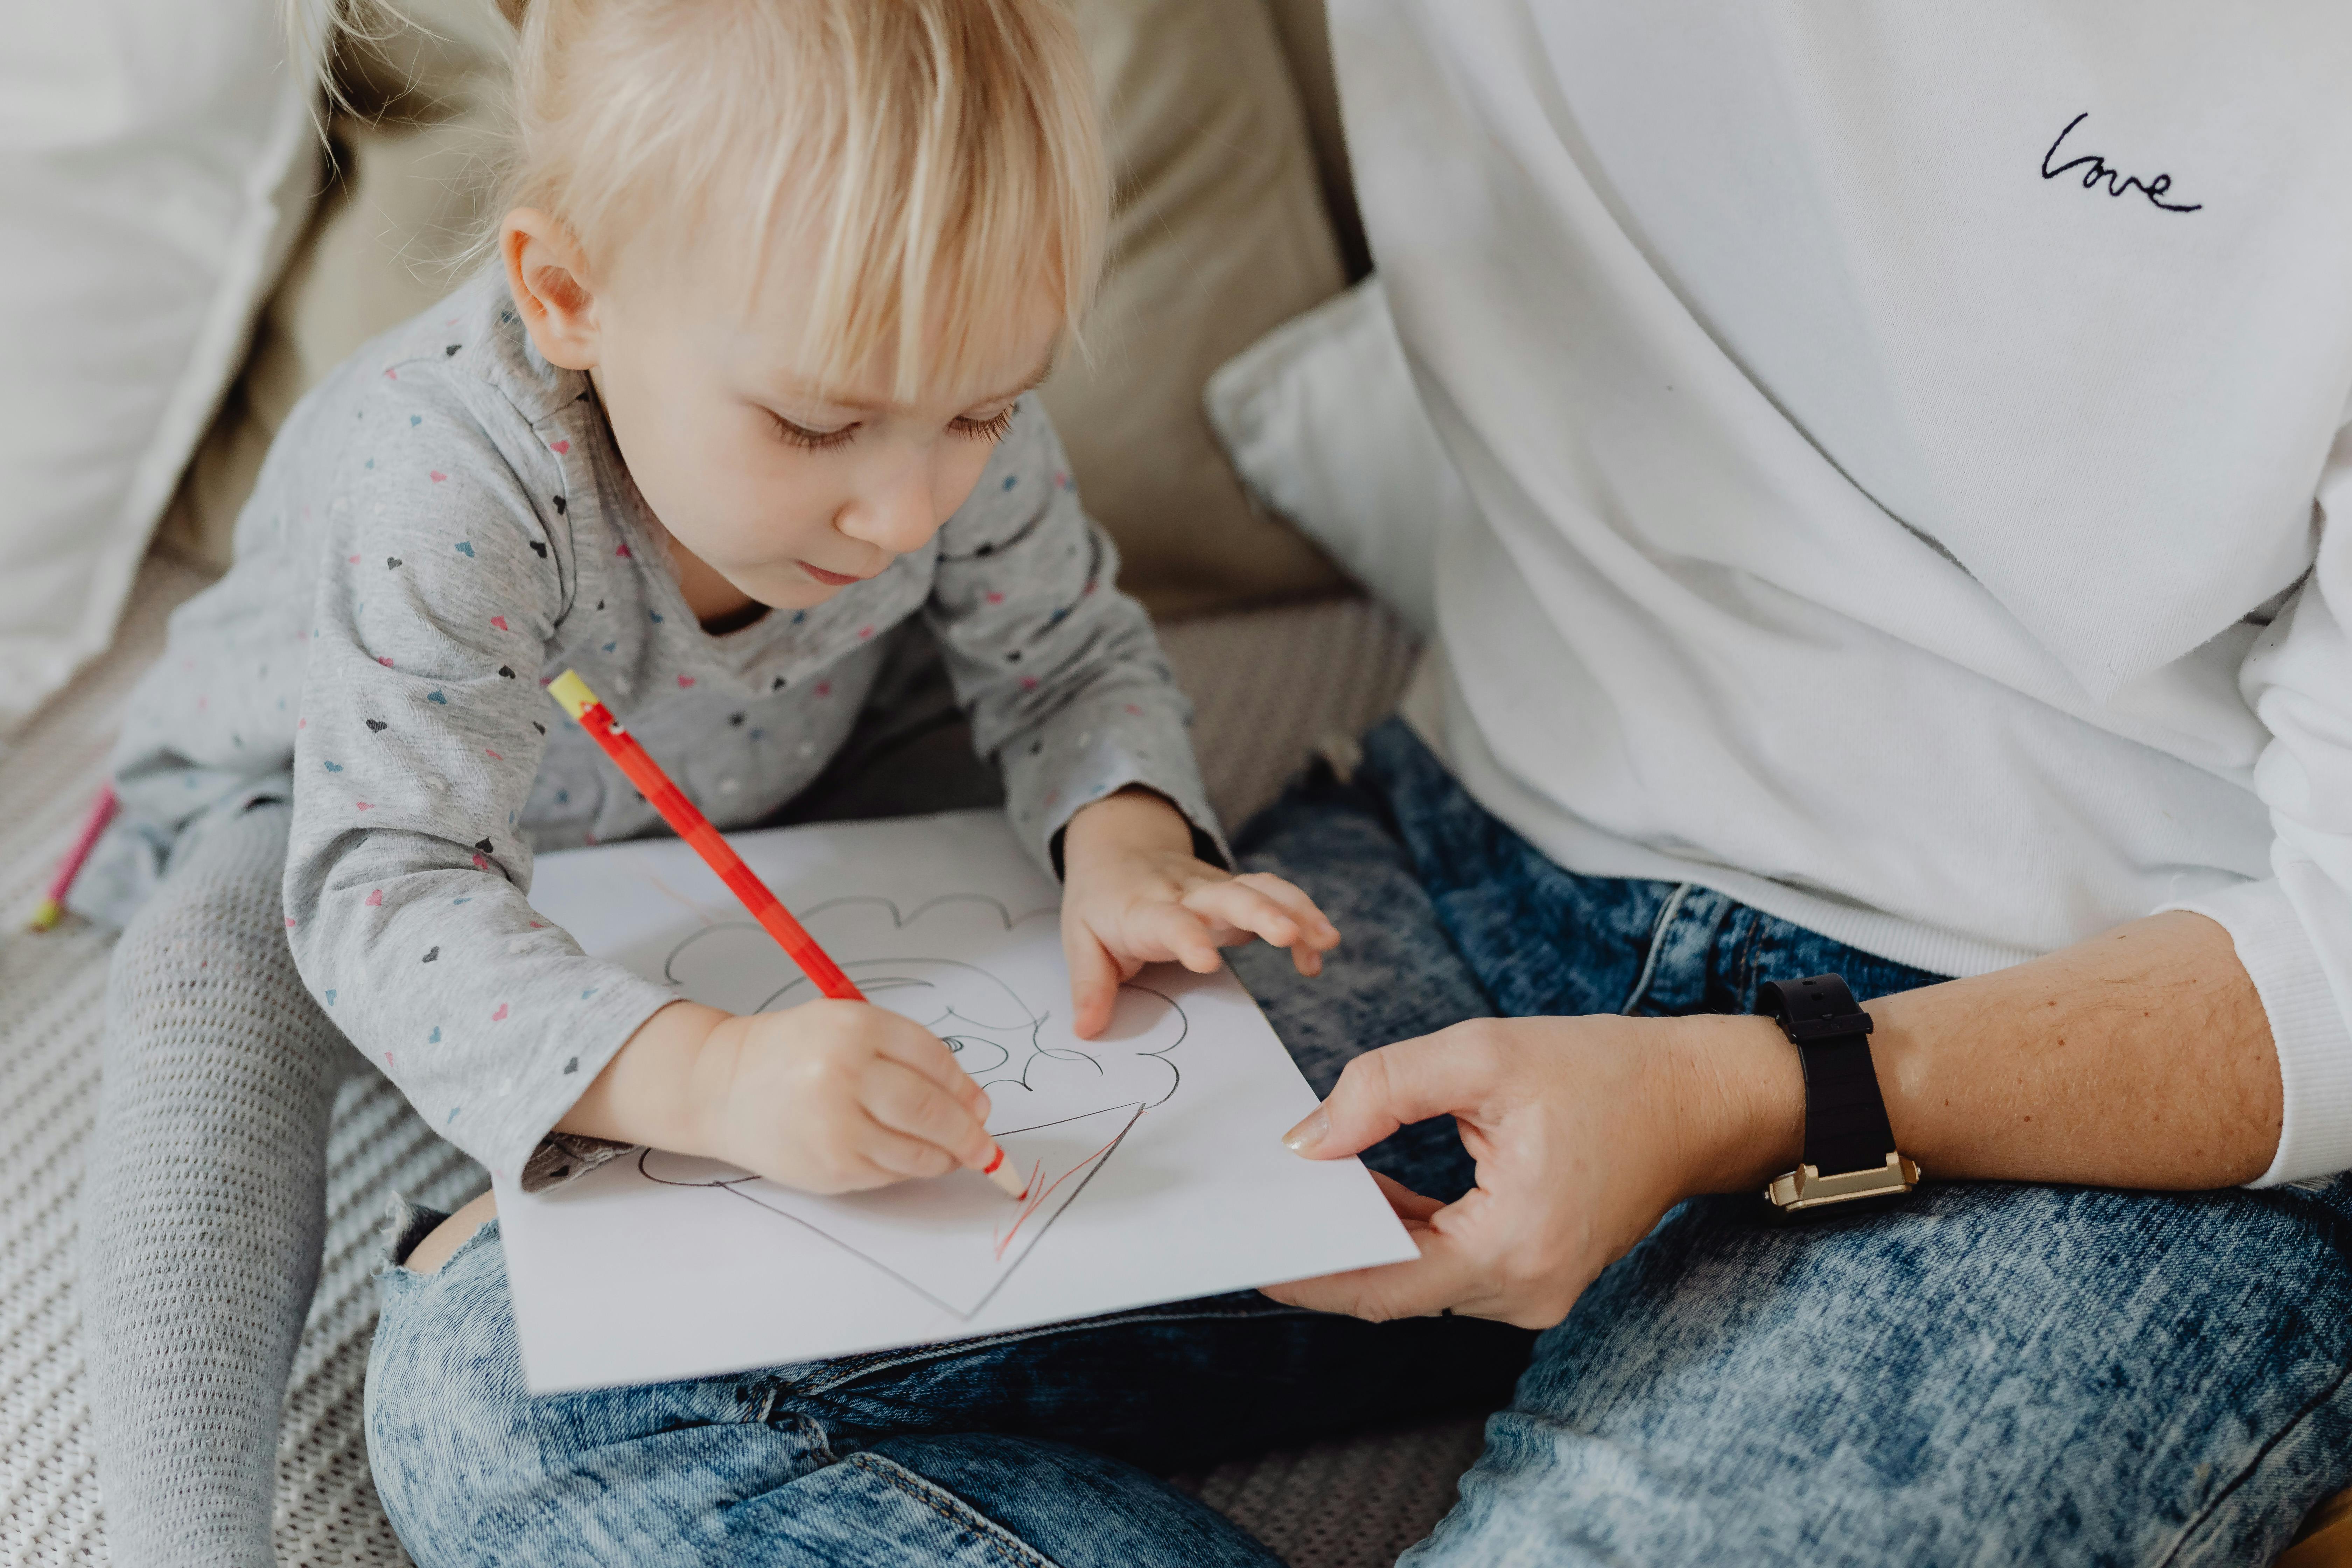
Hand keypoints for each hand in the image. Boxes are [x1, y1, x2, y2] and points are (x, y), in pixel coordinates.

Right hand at [698, 1001, 998, 1191]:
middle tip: (983, 1142)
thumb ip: (908, 1054)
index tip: (980, 1104)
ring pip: (919, 1150)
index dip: (966, 1088)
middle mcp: (844, 1073)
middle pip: (932, 1109)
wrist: (722, 1086)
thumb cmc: (793, 1053)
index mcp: (854, 1027)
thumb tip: (974, 1104)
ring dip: (946, 1156)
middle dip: (969, 1132)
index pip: (936, 1060)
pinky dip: (911, 1170)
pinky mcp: (831, 1166)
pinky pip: (892, 1174)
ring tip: (952, 1153)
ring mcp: (836, 1125)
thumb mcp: (847, 1025)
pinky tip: (911, 1159)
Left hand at [1060, 788, 1339, 1036]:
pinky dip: (1302, 915)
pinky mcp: (1235, 889)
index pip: (1168, 921)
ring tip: (1326, 940)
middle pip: (1227, 895)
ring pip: (1260, 888)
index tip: (1207, 961)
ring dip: (1296, 909)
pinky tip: (1319, 949)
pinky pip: (1274, 894)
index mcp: (1143, 909)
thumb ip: (1089, 985)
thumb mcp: (1081, 940)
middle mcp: (1185, 893)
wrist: (1118, 848)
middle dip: (1260, 913)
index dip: (1188, 937)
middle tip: (1288, 934)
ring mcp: (1215, 888)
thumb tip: (1086, 1030)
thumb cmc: (1102, 902)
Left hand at [1263, 1013, 1800, 1327]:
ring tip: (1299, 1193)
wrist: (1697, 1098)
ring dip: (1365, 1236)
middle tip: (1256, 1211)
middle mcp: (1527, 1289)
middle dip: (1326, 1247)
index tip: (1247, 1251)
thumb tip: (1305, 1142)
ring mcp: (1537, 1290)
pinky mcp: (1538, 1273)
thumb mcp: (1484, 1055)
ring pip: (1420, 1277)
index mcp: (1515, 1245)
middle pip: (1396, 1286)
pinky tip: (1366, 1189)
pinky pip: (1450, 1264)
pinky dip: (1407, 1231)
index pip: (1383, 1281)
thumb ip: (1383, 1090)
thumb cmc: (1604, 1070)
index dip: (1309, 1270)